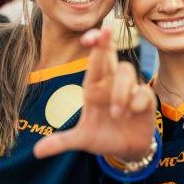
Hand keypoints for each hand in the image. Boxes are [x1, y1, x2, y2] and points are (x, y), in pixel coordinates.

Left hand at [33, 27, 156, 160]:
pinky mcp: (146, 99)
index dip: (93, 44)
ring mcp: (130, 88)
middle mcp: (111, 82)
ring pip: (126, 72)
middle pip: (111, 54)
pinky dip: (136, 101)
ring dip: (120, 91)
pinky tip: (131, 113)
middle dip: (107, 41)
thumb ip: (62, 142)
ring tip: (116, 113)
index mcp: (94, 86)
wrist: (127, 148)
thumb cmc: (103, 135)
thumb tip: (37, 152)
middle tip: (105, 31)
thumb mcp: (82, 139)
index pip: (94, 59)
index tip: (87, 36)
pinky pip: (142, 92)